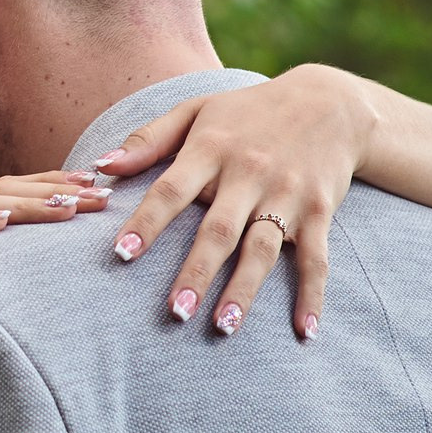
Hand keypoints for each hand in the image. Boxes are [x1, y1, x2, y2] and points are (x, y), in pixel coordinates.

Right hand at [0, 171, 114, 293]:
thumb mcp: (0, 293)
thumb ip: (25, 269)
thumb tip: (82, 259)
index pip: (16, 189)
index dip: (54, 181)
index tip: (95, 183)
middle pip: (4, 190)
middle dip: (54, 190)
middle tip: (97, 197)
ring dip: (23, 203)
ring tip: (65, 209)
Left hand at [90, 65, 381, 340]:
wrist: (330, 103)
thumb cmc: (247, 112)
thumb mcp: (196, 111)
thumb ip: (147, 140)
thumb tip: (100, 166)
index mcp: (211, 149)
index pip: (171, 189)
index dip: (147, 222)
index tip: (122, 255)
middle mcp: (248, 173)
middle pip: (218, 230)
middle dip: (196, 272)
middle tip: (175, 312)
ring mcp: (286, 194)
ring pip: (263, 249)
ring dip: (244, 290)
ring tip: (223, 327)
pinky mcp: (319, 212)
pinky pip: (316, 259)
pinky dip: (312, 295)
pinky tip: (304, 329)